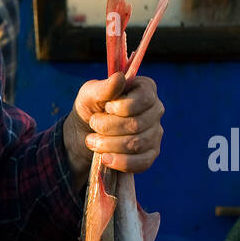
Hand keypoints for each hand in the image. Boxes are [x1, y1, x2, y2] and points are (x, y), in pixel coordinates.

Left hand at [63, 72, 164, 187]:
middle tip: (92, 125)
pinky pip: (142, 162)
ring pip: (136, 144)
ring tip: (92, 141)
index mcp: (146, 89)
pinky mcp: (150, 154)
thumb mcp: (90, 94)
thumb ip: (103, 87)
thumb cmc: (91, 108)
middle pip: (137, 124)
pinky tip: (105, 159)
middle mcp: (155, 110)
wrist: (84, 134)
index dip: (119, 107)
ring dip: (109, 145)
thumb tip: (119, 78)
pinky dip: (121, 162)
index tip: (105, 108)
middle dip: (108, 128)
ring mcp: (155, 133)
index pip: (143, 99)